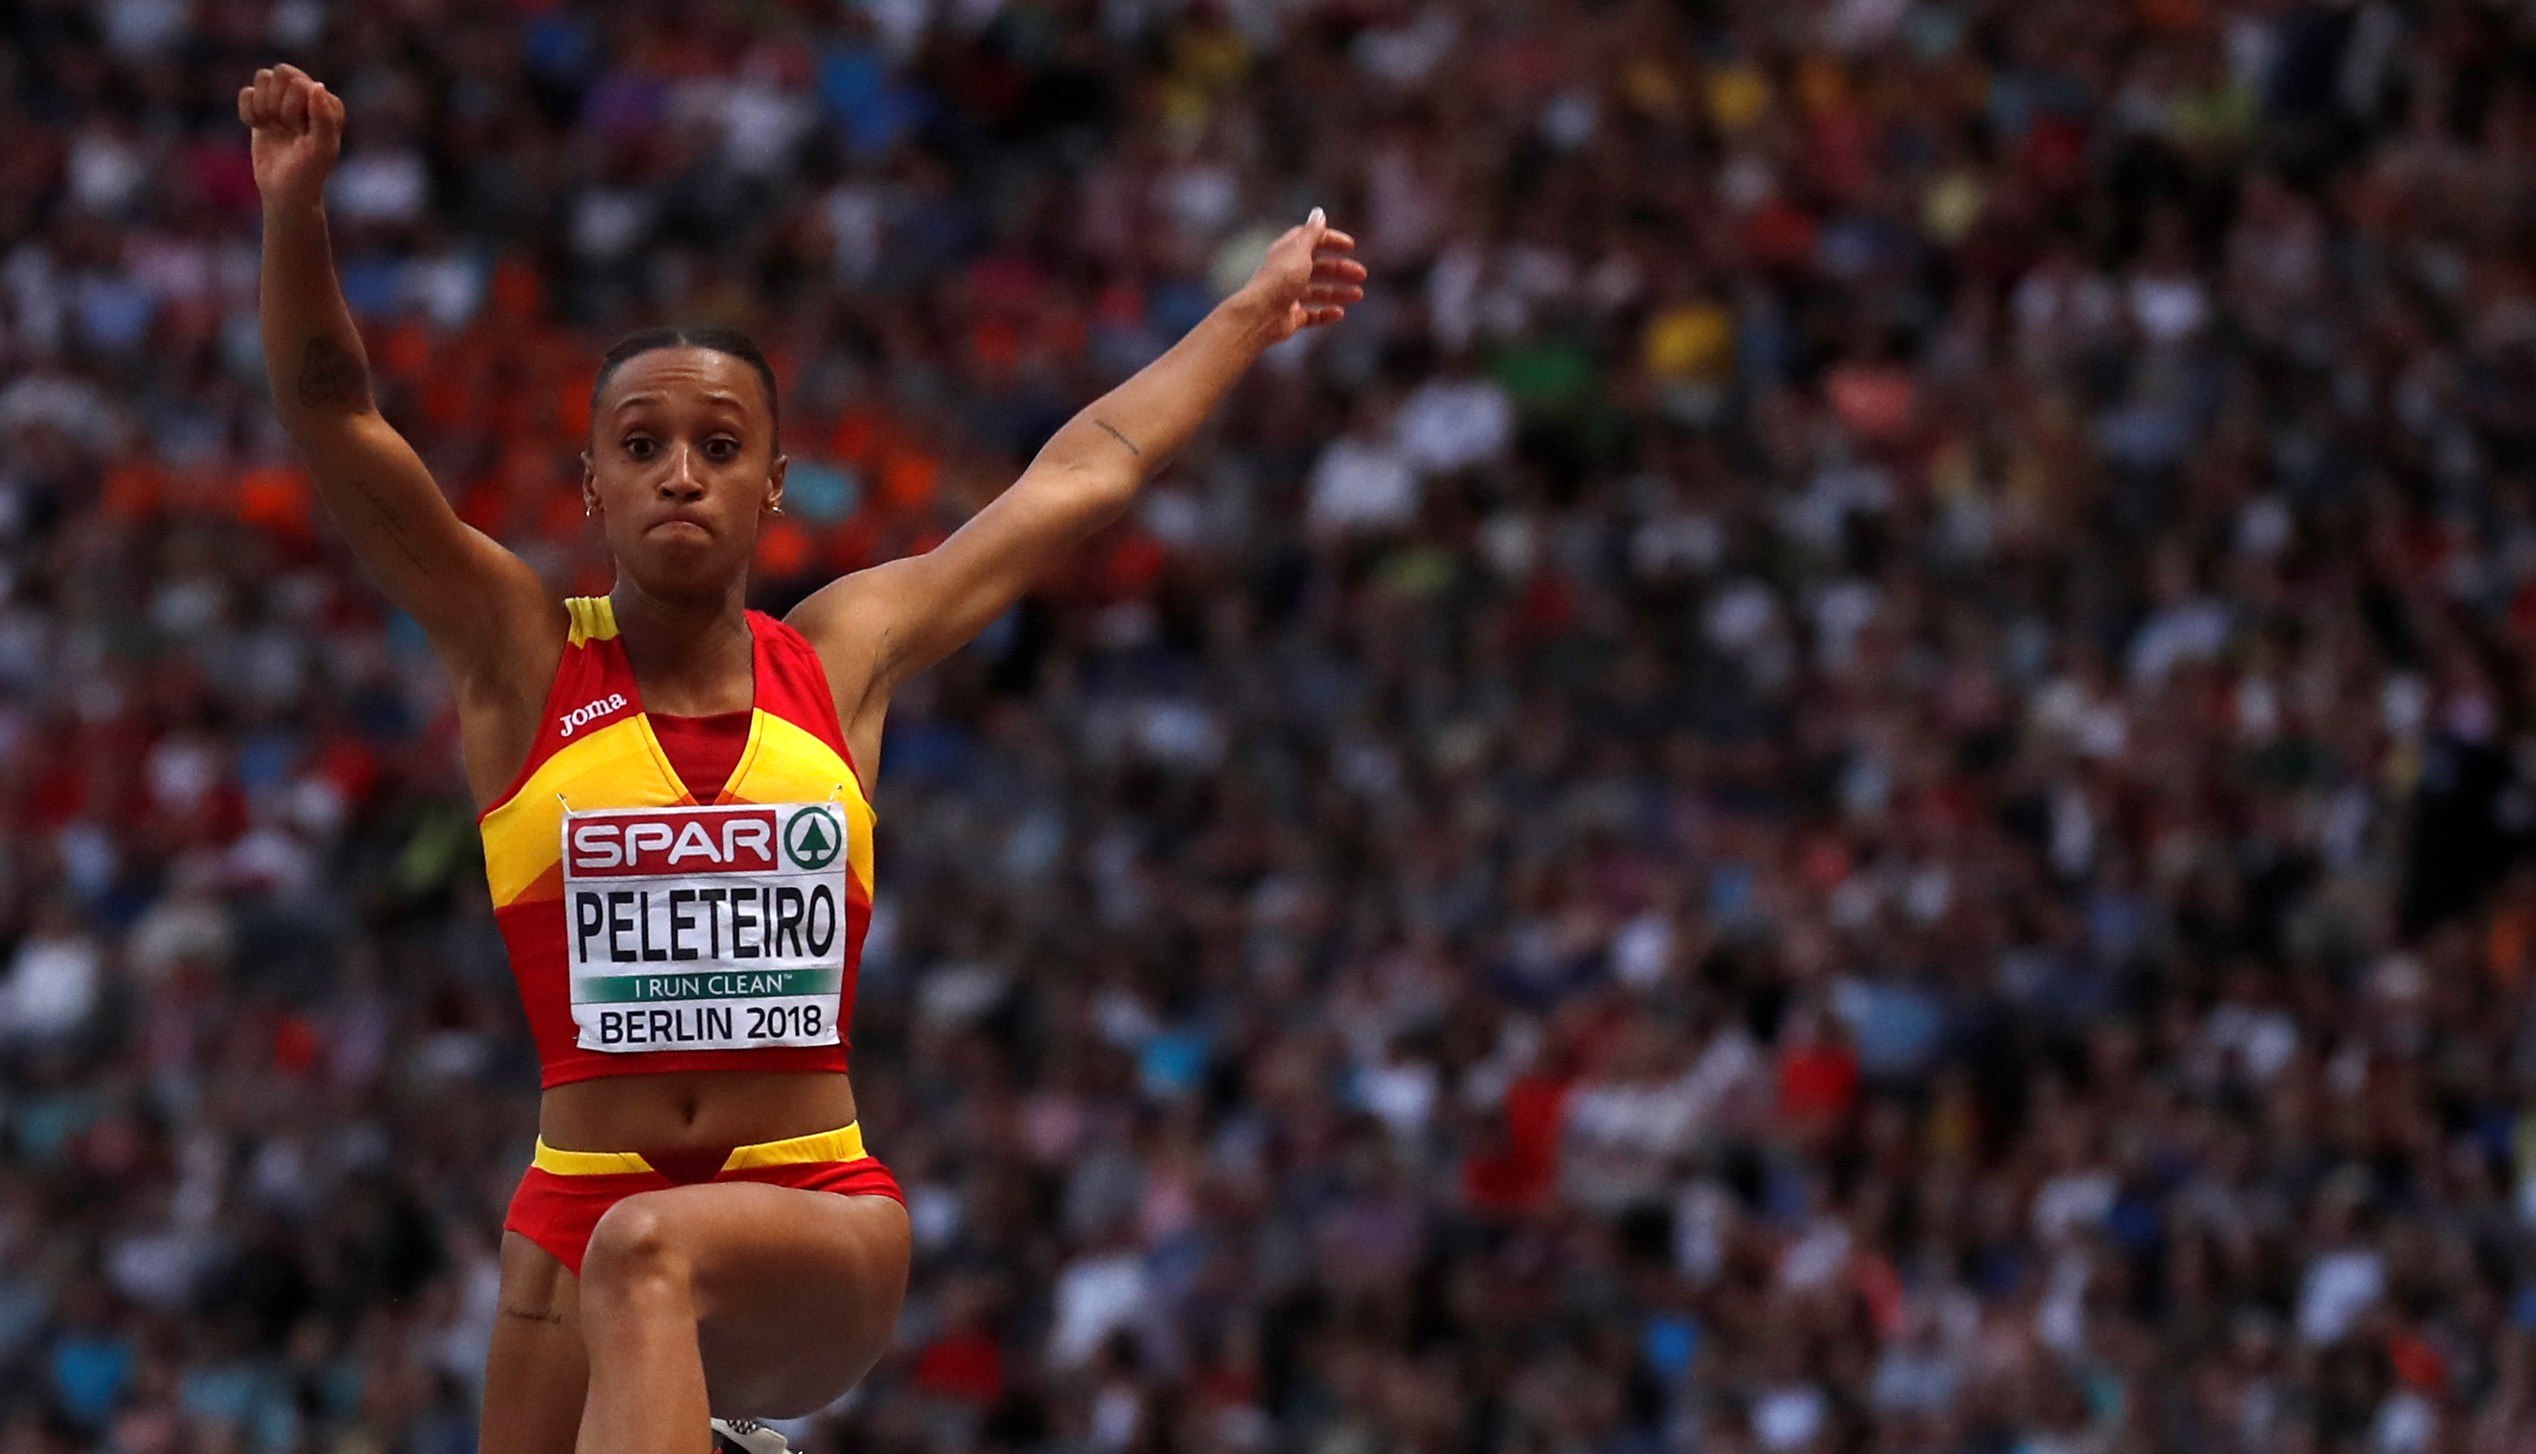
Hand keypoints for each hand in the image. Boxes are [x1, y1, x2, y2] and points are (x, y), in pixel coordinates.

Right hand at [237, 63, 343, 212]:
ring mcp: (284, 99)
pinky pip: (246, 92)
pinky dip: (248, 112)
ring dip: (263, 106)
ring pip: (263, 77)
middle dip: (278, 103)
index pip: (301, 82)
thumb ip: (323, 118)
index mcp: (329, 103)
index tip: (300, 132)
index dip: (294, 108)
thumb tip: (316, 84)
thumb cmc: (308, 173)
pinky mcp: (263, 106)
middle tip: (287, 128)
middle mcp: (309, 95)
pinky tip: (260, 127)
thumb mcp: (321, 150)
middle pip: (281, 73)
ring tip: (275, 127)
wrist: (285, 191)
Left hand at [1235, 209, 1365, 345]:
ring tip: (1357, 295)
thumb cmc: (1280, 278)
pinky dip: (1326, 314)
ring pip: (1318, 292)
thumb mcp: (1300, 250)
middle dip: (1341, 269)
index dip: (1331, 240)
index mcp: (1288, 252)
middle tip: (1361, 274)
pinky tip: (1339, 313)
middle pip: (1319, 267)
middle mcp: (1288, 272)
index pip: (1311, 241)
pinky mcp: (1291, 317)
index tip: (1350, 246)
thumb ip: (1312, 232)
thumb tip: (1319, 212)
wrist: (1260, 314)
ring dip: (1338, 292)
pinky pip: (1312, 315)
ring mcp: (1289, 295)